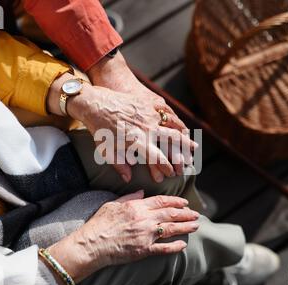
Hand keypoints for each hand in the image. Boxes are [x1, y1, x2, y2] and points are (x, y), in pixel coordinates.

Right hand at [47, 191, 198, 282]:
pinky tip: (183, 245)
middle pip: (170, 214)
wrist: (92, 244)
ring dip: (185, 227)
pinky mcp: (144, 250)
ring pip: (171, 229)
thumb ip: (129, 197)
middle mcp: (144, 219)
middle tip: (196, 214)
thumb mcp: (112, 204)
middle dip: (186, 214)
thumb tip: (141, 193)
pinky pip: (164, 248)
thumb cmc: (99, 224)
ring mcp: (146, 235)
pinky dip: (175, 247)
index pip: (161, 201)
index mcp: (137, 206)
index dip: (175, 201)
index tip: (184, 202)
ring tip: (196, 226)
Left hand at [67, 83, 196, 182]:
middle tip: (189, 160)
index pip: (158, 158)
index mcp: (137, 142)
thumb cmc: (99, 130)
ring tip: (192, 144)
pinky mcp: (147, 103)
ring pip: (173, 126)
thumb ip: (119, 165)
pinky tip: (180, 124)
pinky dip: (175, 119)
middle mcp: (146, 128)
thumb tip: (128, 179)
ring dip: (184, 135)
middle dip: (183, 152)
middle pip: (172, 141)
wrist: (94, 103)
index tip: (171, 173)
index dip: (167, 167)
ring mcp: (149, 115)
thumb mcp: (106, 151)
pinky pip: (166, 111)